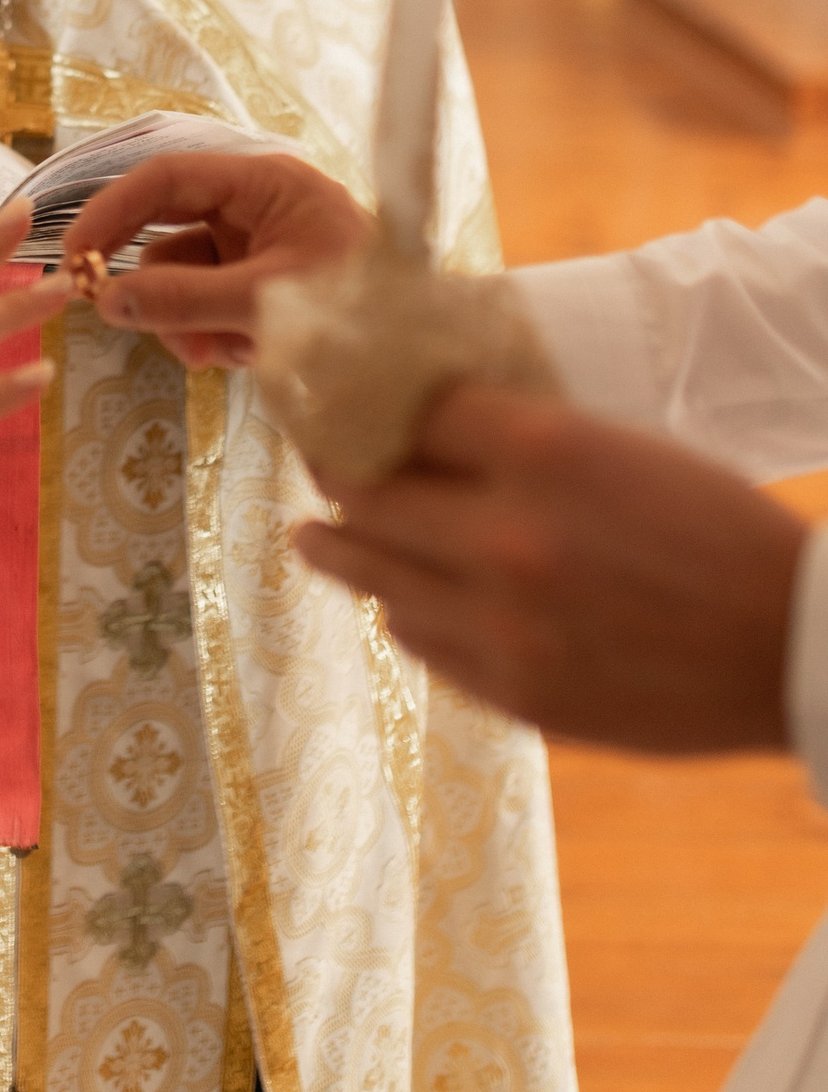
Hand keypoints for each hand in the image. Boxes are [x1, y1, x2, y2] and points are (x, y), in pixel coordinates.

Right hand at [60, 150, 371, 366]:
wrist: (424, 367)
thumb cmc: (360, 312)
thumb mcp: (265, 302)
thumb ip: (184, 300)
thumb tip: (107, 301)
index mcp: (265, 183)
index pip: (166, 178)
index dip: (112, 211)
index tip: (75, 257)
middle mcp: (257, 207)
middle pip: (168, 228)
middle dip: (151, 279)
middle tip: (110, 312)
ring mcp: (258, 249)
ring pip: (184, 276)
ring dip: (185, 320)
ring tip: (216, 354)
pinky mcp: (262, 289)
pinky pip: (208, 303)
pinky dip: (211, 333)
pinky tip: (238, 357)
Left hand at [296, 382, 807, 754]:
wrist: (795, 646)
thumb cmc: (716, 530)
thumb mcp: (618, 448)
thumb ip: (516, 440)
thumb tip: (421, 431)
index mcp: (543, 447)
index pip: (408, 409)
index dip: (366, 402)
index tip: (338, 400)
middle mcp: (506, 532)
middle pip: (368, 492)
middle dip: (333, 474)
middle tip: (312, 464)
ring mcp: (503, 622)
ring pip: (376, 577)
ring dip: (342, 551)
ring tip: (315, 538)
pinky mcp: (515, 691)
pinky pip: (422, 642)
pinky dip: (403, 613)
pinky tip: (396, 601)